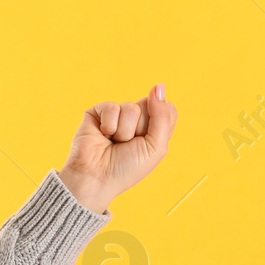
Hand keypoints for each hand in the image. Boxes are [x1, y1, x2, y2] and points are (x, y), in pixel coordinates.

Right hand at [59, 82, 176, 213]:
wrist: (96, 177)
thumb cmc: (127, 169)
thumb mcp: (156, 147)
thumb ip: (163, 117)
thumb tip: (159, 86)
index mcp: (154, 129)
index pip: (168, 109)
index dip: (161, 120)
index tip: (149, 138)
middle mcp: (137, 120)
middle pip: (150, 105)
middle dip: (141, 128)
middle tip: (130, 144)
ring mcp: (117, 115)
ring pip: (131, 107)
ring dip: (124, 131)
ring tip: (114, 143)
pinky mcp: (99, 111)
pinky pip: (112, 107)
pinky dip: (109, 126)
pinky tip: (103, 136)